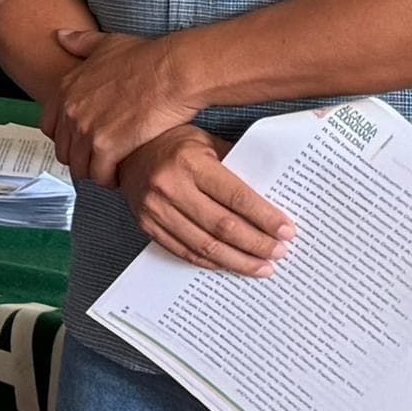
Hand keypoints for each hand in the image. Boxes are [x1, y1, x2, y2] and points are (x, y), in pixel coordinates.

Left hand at [47, 25, 206, 186]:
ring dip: (96, 172)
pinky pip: (101, 175)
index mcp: (66, 89)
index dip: (65, 138)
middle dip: (81, 158)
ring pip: (81, 167)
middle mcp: (71, 111)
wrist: (174, 71)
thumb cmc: (148, 57)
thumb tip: (62, 36)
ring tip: (113, 169)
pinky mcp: (108, 147)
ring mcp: (87, 130)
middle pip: (64, 151)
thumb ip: (81, 43)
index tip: (81, 142)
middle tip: (100, 159)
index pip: (49, 128)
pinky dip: (111, 179)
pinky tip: (123, 174)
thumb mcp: (108, 43)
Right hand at [118, 125, 291, 274]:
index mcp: (190, 162)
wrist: (123, 151)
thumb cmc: (173, 143)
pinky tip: (230, 265)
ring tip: (262, 268)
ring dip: (238, 261)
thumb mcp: (207, 142)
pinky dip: (210, 262)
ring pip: (204, 245)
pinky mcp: (146, 225)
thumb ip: (235, 166)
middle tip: (280, 253)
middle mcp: (170, 186)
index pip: (237, 197)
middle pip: (223, 226)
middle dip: (257, 244)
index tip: (287, 231)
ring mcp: (155, 209)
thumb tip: (272, 195)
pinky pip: (183, 251)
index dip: (265, 218)